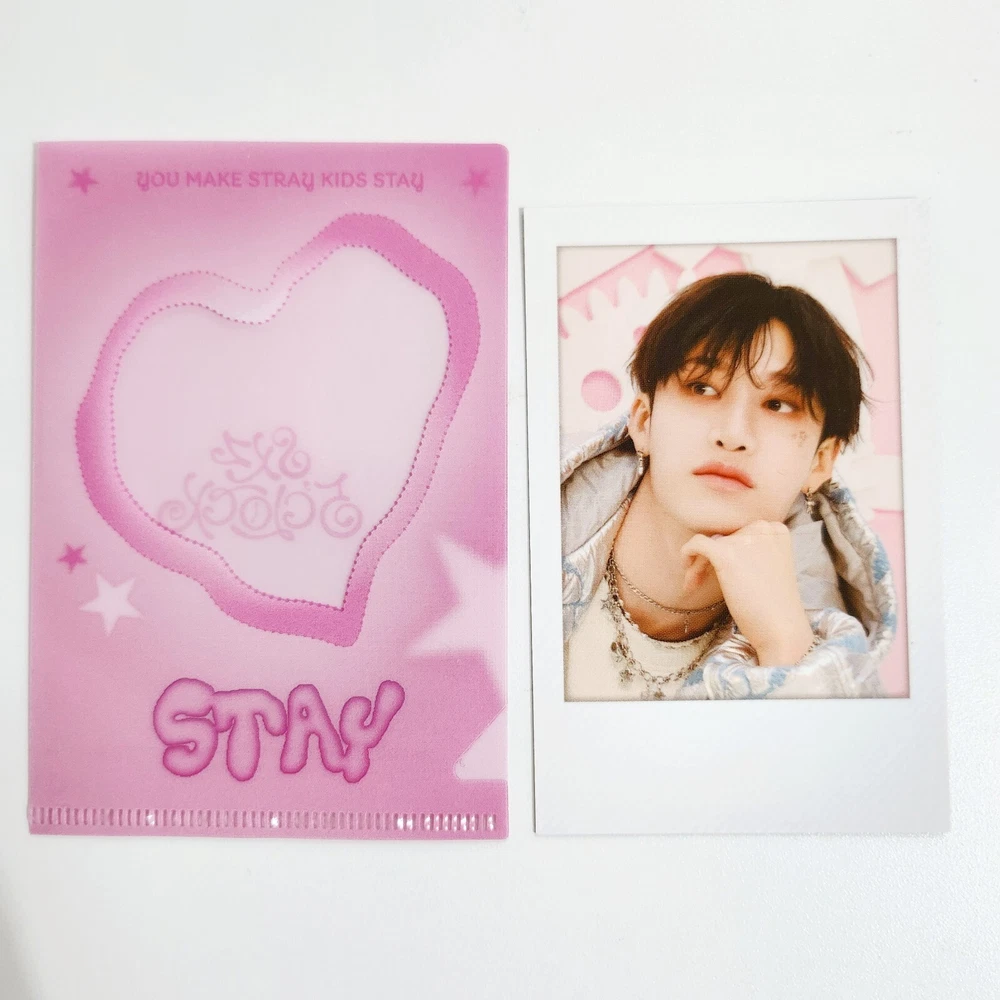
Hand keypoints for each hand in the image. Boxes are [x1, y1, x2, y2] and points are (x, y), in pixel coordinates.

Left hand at [680, 521, 814, 665]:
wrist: (781, 629)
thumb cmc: (772, 605)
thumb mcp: (767, 567)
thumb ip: (749, 550)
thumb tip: (716, 541)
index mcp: (775, 529)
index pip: (740, 532)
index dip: (726, 551)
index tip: (720, 572)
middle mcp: (763, 527)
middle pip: (723, 537)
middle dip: (710, 558)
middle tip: (702, 582)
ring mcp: (746, 538)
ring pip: (708, 543)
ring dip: (699, 565)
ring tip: (696, 585)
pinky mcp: (727, 553)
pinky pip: (697, 543)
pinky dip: (687, 554)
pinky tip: (688, 575)